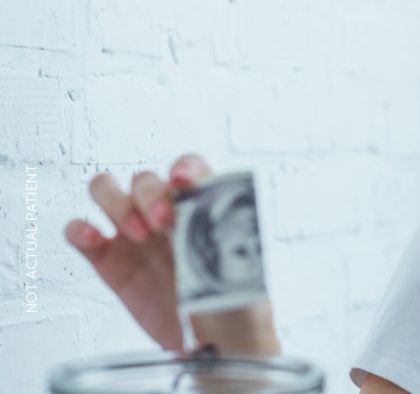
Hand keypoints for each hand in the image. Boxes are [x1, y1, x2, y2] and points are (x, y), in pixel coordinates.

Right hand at [65, 154, 280, 355]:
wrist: (215, 346)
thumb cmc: (236, 307)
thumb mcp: (245, 276)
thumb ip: (229, 249)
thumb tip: (217, 228)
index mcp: (203, 211)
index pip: (190, 169)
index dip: (184, 168)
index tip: (182, 182)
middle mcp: (167, 216)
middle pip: (144, 178)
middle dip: (150, 194)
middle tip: (162, 224)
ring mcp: (135, 235)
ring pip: (107, 190)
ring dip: (117, 204)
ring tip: (138, 236)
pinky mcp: (110, 261)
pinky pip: (81, 230)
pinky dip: (79, 229)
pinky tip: (95, 241)